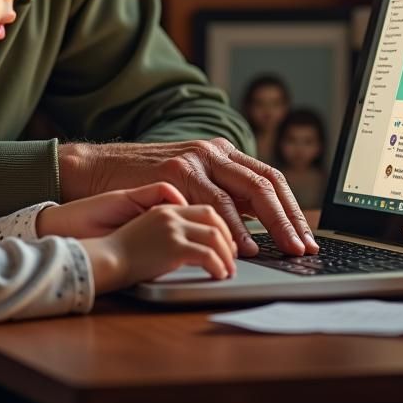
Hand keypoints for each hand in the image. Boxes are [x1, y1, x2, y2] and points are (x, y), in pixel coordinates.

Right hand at [59, 139, 317, 257]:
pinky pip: (215, 204)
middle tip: (303, 248)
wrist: (97, 168)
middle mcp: (213, 151)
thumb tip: (261, 222)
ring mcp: (195, 159)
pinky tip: (244, 248)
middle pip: (266, 183)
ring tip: (282, 251)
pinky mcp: (177, 174)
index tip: (305, 237)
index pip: (269, 178)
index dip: (291, 209)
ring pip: (247, 192)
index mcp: (221, 153)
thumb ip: (221, 194)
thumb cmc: (144, 182)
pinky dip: (234, 228)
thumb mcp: (191, 181)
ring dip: (270, 226)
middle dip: (289, 219)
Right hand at [81, 203, 236, 292]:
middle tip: (233, 256)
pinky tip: (219, 275)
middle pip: (214, 219)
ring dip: (227, 255)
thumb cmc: (123, 251)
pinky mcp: (174, 247)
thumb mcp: (149, 230)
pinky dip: (218, 266)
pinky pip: (208, 255)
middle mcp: (172, 214)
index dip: (220, 226)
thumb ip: (170, 230)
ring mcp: (173, 229)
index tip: (227, 241)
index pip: (204, 210)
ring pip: (215, 237)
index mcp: (167, 208)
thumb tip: (192, 245)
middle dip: (229, 239)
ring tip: (228, 270)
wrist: (106, 259)